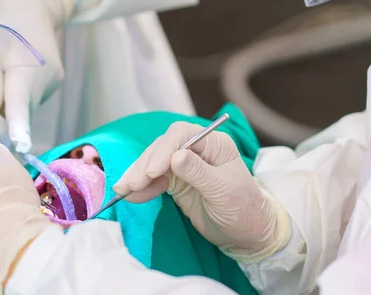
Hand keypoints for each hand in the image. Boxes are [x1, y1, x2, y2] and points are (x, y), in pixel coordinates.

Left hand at [0, 0, 71, 152]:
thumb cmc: (1, 26)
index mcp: (26, 70)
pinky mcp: (54, 83)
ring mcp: (52, 84)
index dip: (18, 128)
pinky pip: (30, 99)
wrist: (33, 7)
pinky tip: (8, 80)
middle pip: (19, 113)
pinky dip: (15, 98)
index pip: (21, 105)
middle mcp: (45, 82)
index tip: (20, 146)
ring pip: (24, 108)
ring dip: (5, 107)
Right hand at [113, 122, 291, 260]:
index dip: (163, 150)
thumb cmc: (243, 208)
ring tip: (122, 191)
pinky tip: (130, 196)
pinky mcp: (176, 181)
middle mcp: (197, 149)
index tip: (152, 172)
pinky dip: (142, 187)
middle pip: (163, 147)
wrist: (247, 234)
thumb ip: (198, 172)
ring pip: (154, 163)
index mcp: (214, 143)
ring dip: (138, 175)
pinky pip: (154, 180)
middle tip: (131, 185)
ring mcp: (185, 165)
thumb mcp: (223, 190)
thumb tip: (174, 156)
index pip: (182, 135)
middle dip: (145, 165)